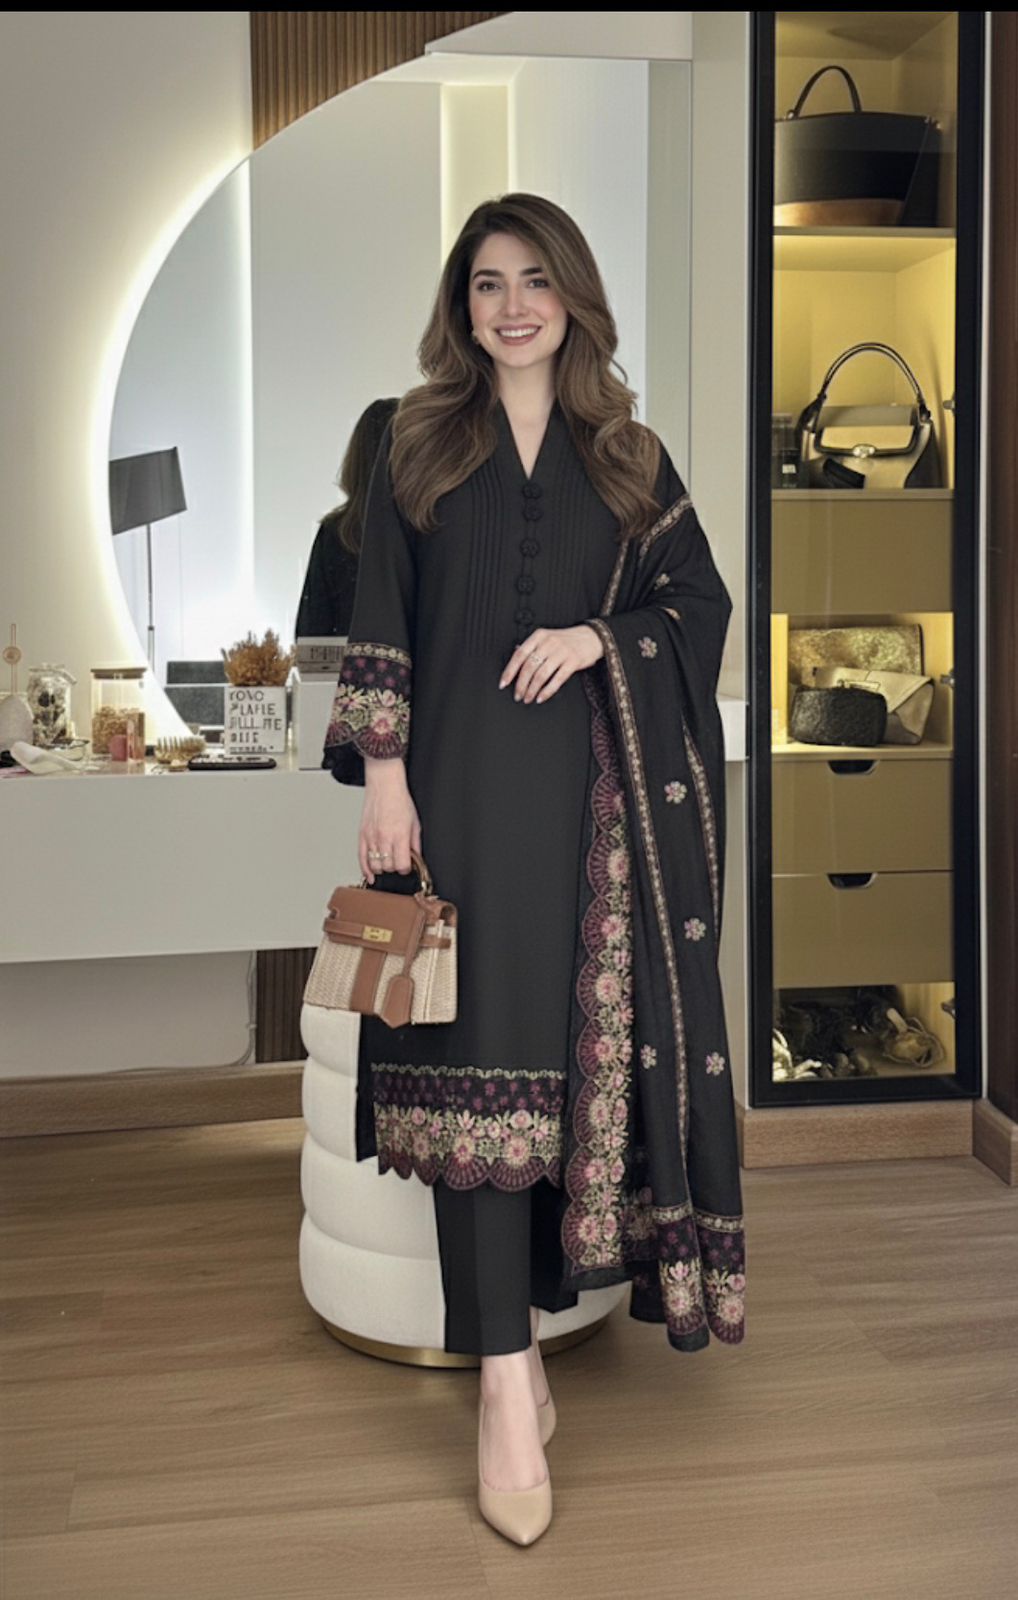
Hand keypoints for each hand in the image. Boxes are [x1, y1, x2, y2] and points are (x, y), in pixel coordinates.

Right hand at [360, 757, 421, 882]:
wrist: (384, 786)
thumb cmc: (399, 800)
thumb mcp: (415, 822)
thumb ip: (415, 843)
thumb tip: (416, 857)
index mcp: (399, 835)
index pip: (402, 865)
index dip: (406, 868)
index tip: (407, 864)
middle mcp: (384, 838)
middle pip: (388, 867)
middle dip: (394, 867)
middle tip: (398, 860)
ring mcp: (372, 837)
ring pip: (375, 865)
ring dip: (382, 867)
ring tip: (387, 862)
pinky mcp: (362, 835)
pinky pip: (361, 858)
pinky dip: (365, 870)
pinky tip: (370, 875)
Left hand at [499, 624, 603, 703]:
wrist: (592, 637)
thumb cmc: (567, 639)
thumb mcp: (547, 637)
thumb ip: (532, 646)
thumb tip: (515, 653)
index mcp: (539, 636)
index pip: (519, 655)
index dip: (510, 671)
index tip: (503, 683)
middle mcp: (549, 642)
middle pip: (529, 667)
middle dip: (521, 685)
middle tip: (518, 695)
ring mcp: (562, 652)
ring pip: (541, 675)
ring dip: (532, 690)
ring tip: (528, 698)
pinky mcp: (573, 661)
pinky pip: (557, 680)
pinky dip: (547, 691)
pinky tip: (541, 698)